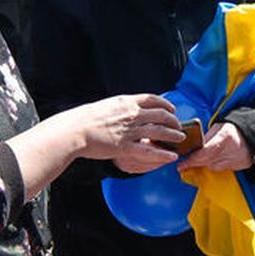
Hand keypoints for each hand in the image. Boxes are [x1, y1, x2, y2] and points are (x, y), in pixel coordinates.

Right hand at [67, 94, 181, 172]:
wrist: (74, 130)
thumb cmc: (84, 119)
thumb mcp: (105, 106)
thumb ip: (119, 107)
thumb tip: (126, 108)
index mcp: (126, 102)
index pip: (152, 99)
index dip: (165, 104)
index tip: (171, 108)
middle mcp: (131, 115)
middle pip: (160, 115)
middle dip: (173, 121)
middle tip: (179, 126)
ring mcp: (129, 131)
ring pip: (159, 132)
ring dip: (173, 135)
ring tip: (180, 139)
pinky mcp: (125, 147)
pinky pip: (149, 151)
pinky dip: (163, 154)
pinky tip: (171, 157)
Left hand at [178, 122, 251, 171]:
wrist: (254, 133)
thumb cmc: (232, 129)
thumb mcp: (218, 128)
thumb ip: (205, 139)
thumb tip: (190, 149)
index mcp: (226, 136)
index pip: (206, 152)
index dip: (192, 160)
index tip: (182, 165)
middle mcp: (233, 149)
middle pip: (208, 162)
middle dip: (195, 163)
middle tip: (184, 165)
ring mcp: (238, 159)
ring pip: (214, 167)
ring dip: (208, 163)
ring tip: (210, 155)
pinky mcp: (242, 165)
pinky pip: (224, 169)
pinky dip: (219, 164)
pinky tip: (221, 157)